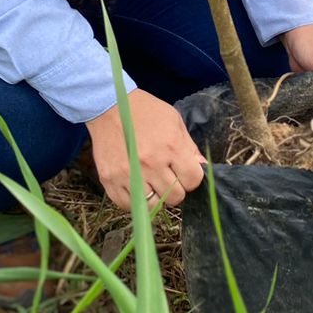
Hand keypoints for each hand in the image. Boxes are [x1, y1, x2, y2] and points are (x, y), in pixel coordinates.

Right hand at [84, 89, 206, 211]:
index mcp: (170, 146)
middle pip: (176, 197)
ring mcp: (129, 174)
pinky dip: (135, 200)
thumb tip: (203, 168)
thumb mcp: (174, 121)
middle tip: (167, 176)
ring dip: (156, 196)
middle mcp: (151, 163)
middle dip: (176, 188)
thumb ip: (190, 147)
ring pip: (154, 206)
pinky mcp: (110, 180)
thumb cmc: (145, 111)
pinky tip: (137, 186)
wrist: (109, 106)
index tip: (184, 171)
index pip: (193, 180)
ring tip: (152, 182)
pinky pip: (128, 205)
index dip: (191, 177)